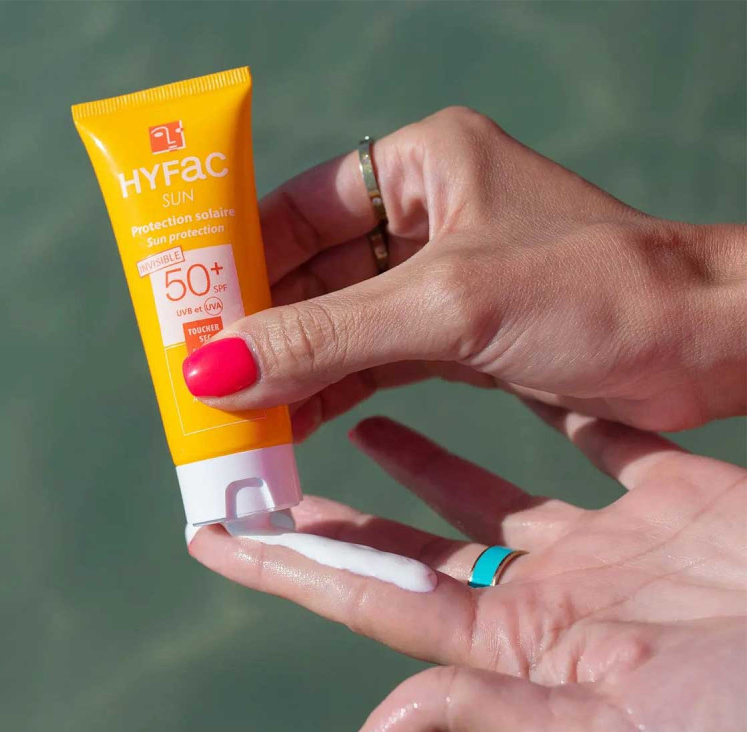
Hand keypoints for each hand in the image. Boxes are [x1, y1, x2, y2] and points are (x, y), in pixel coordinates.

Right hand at [183, 107, 745, 433]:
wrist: (700, 344)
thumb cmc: (596, 291)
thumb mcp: (447, 305)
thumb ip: (328, 335)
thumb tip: (215, 364)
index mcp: (422, 166)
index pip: (297, 209)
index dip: (236, 261)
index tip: (183, 311)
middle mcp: (425, 214)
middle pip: (312, 272)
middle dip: (259, 327)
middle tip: (201, 376)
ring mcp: (438, 277)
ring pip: (340, 321)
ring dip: (293, 366)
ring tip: (236, 411)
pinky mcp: (457, 332)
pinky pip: (375, 357)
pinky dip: (335, 389)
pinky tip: (293, 420)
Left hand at [188, 407, 746, 731]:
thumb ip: (488, 723)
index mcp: (523, 654)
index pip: (371, 601)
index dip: (286, 569)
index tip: (212, 534)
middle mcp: (551, 600)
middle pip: (414, 548)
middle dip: (337, 518)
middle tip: (270, 476)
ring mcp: (609, 547)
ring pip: (489, 492)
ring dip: (422, 461)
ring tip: (364, 419)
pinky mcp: (667, 496)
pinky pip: (585, 438)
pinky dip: (541, 410)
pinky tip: (497, 380)